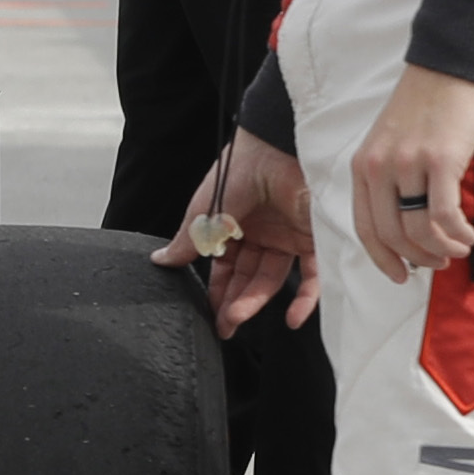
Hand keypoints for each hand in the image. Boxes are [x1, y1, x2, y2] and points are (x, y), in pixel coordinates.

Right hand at [159, 129, 317, 335]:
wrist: (277, 148)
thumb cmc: (240, 169)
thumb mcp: (204, 210)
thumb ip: (187, 241)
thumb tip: (160, 261)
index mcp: (233, 223)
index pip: (223, 265)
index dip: (216, 289)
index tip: (208, 313)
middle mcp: (261, 231)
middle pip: (247, 276)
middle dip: (233, 302)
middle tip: (224, 326)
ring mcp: (287, 235)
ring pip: (272, 278)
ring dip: (255, 301)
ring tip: (238, 318)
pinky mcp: (313, 237)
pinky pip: (312, 276)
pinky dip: (304, 299)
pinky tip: (292, 318)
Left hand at [347, 64, 473, 284]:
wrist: (449, 66)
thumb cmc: (426, 106)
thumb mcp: (391, 143)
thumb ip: (392, 180)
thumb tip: (409, 226)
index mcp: (362, 166)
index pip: (364, 227)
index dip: (382, 258)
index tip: (400, 275)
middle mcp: (378, 167)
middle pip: (392, 235)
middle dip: (418, 258)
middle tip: (438, 264)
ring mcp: (408, 164)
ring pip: (418, 229)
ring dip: (441, 249)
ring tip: (458, 248)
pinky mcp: (440, 160)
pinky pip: (444, 214)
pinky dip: (458, 233)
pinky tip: (469, 234)